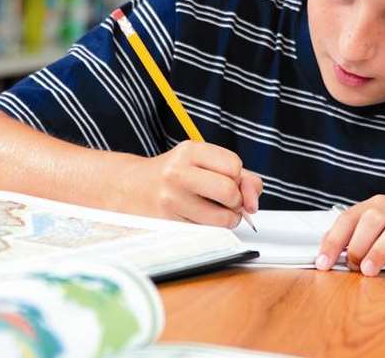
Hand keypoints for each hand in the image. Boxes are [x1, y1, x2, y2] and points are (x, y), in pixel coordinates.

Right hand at [132, 140, 261, 227]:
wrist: (131, 187)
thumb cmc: (174, 174)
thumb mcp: (203, 162)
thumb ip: (239, 175)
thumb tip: (253, 201)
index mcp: (189, 151)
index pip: (234, 165)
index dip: (238, 177)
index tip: (228, 179)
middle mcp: (177, 173)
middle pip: (229, 191)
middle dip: (235, 200)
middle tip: (226, 200)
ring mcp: (170, 200)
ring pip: (221, 218)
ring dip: (227, 219)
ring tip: (214, 212)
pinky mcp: (168, 224)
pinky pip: (207, 233)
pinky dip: (211, 230)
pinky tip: (199, 219)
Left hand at [315, 195, 384, 280]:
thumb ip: (359, 238)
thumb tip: (328, 256)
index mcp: (381, 206)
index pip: (350, 218)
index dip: (334, 240)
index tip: (322, 262)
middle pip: (373, 218)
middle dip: (358, 243)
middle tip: (352, 268)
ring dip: (382, 248)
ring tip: (370, 271)